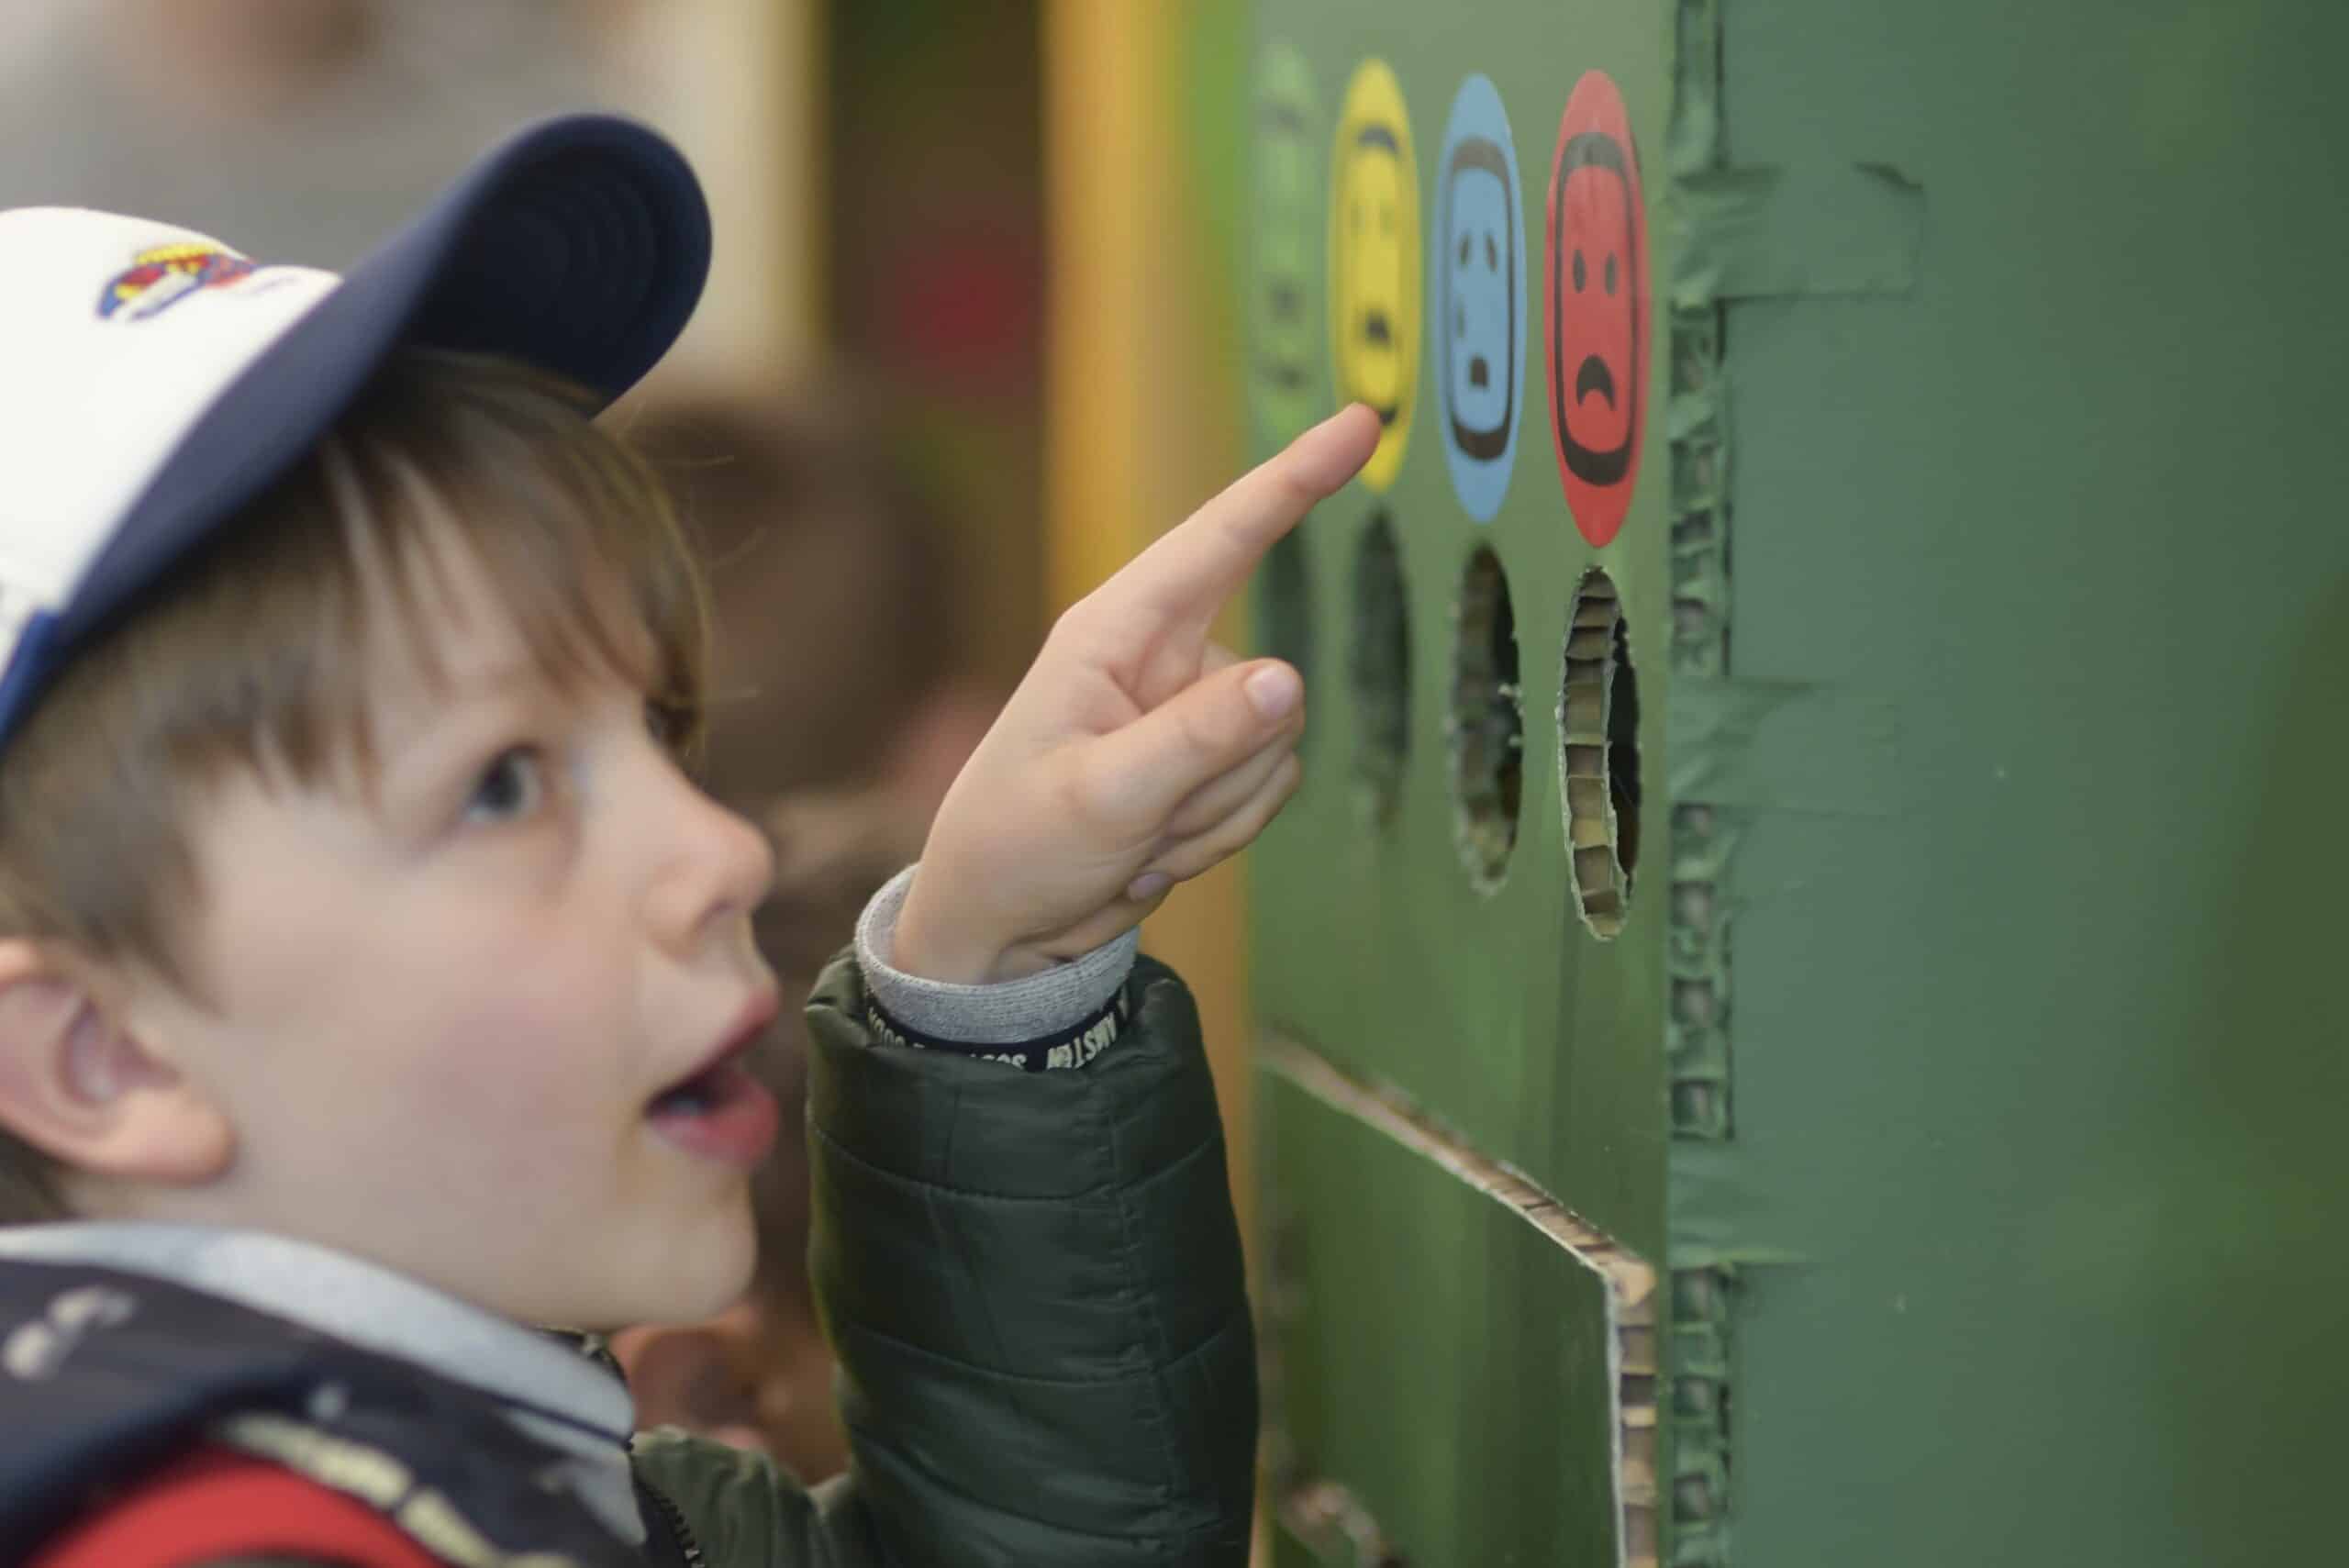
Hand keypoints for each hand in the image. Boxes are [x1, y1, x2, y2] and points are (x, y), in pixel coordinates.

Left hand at [892, 405, 1378, 982]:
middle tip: (1142, 823)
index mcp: (1115, 632)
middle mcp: (1160, 657)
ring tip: (1135, 839)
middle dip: (1223, 770)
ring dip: (1215, 811)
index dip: (1297, 479)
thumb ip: (1199, 738)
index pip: (1223, 539)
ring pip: (1277, 744)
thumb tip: (1290, 678)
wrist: (999, 929)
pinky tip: (1152, 852)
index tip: (1362, 423)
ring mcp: (1188, 711)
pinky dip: (1219, 833)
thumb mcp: (1102, 796)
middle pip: (1270, 685)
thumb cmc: (1017, 846)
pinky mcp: (1208, 761)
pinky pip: (1270, 786)